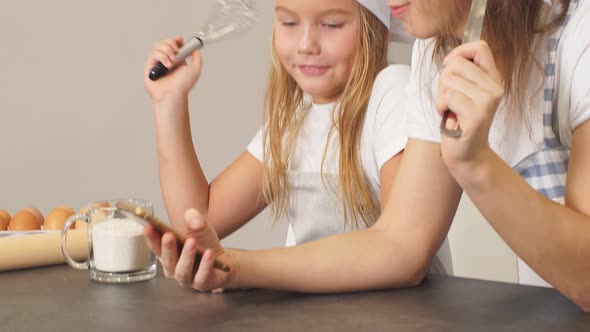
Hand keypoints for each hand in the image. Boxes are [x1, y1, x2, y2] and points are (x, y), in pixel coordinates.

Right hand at [144, 37, 202, 103]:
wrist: (174, 94)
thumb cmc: (183, 85)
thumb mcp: (195, 69)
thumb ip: (197, 57)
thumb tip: (195, 48)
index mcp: (177, 59)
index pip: (174, 44)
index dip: (176, 40)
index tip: (180, 40)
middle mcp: (166, 60)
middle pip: (165, 42)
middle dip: (171, 44)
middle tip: (176, 52)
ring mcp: (158, 62)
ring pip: (158, 46)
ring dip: (167, 51)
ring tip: (172, 62)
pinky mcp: (150, 65)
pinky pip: (155, 54)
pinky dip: (162, 57)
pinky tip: (167, 66)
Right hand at [144, 208, 235, 291]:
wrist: (224, 262)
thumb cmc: (205, 245)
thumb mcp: (199, 226)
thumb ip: (194, 218)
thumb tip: (193, 218)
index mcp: (168, 255)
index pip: (156, 248)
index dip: (151, 238)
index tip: (148, 227)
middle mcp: (174, 269)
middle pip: (167, 261)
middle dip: (167, 248)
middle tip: (168, 236)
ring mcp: (188, 278)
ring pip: (182, 271)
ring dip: (186, 256)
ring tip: (191, 242)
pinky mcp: (203, 283)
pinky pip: (202, 276)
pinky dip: (205, 265)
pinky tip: (209, 253)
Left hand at [436, 41, 503, 168]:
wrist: (467, 153)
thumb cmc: (460, 122)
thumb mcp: (465, 92)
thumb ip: (463, 73)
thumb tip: (451, 57)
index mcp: (493, 79)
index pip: (480, 47)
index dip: (459, 53)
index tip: (449, 67)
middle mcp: (494, 88)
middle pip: (458, 63)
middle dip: (444, 78)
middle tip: (449, 98)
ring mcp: (487, 101)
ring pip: (449, 79)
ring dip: (442, 95)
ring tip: (451, 109)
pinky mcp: (476, 114)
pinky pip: (448, 96)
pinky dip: (441, 106)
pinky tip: (449, 116)